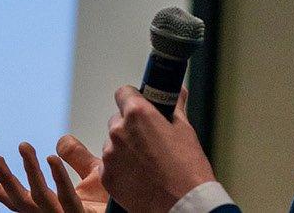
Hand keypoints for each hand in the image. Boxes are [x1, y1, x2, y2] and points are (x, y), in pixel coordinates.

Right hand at [0, 136, 107, 212]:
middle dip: (4, 180)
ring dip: (29, 172)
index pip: (19, 200)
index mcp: (53, 208)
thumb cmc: (115, 201)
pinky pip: (68, 199)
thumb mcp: (92, 175)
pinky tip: (52, 159)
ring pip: (40, 199)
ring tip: (24, 147)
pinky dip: (58, 178)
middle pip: (21, 202)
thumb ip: (75, 158)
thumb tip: (59, 141)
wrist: (141, 212)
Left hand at [102, 86, 216, 212]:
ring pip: (113, 143)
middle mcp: (119, 131)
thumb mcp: (185, 131)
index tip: (141, 106)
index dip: (134, 98)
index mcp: (138, 114)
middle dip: (131, 126)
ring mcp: (110, 155)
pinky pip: (110, 165)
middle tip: (150, 140)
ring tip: (147, 162)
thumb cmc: (187, 169)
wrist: (181, 204)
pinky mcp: (106, 177)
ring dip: (125, 148)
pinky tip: (140, 175)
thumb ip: (175, 107)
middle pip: (117, 119)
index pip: (124, 93)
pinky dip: (121, 168)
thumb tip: (177, 93)